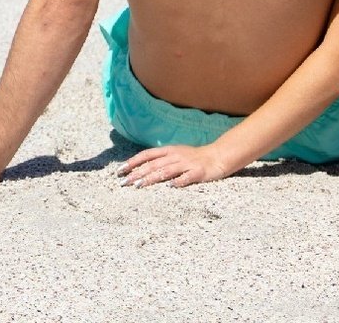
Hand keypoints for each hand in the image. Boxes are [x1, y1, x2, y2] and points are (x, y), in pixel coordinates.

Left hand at [115, 144, 239, 187]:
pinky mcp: (198, 172)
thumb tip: (140, 168)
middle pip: (152, 164)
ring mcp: (186, 164)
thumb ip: (160, 160)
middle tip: (123, 183)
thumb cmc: (194, 158)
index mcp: (169, 151)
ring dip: (151, 178)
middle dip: (136, 173)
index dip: (133, 162)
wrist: (218, 156)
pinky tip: (170, 187)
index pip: (147, 155)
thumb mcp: (175, 155)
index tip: (120, 170)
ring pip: (166, 171)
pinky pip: (187, 177)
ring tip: (138, 186)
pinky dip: (178, 182)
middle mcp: (175, 156)